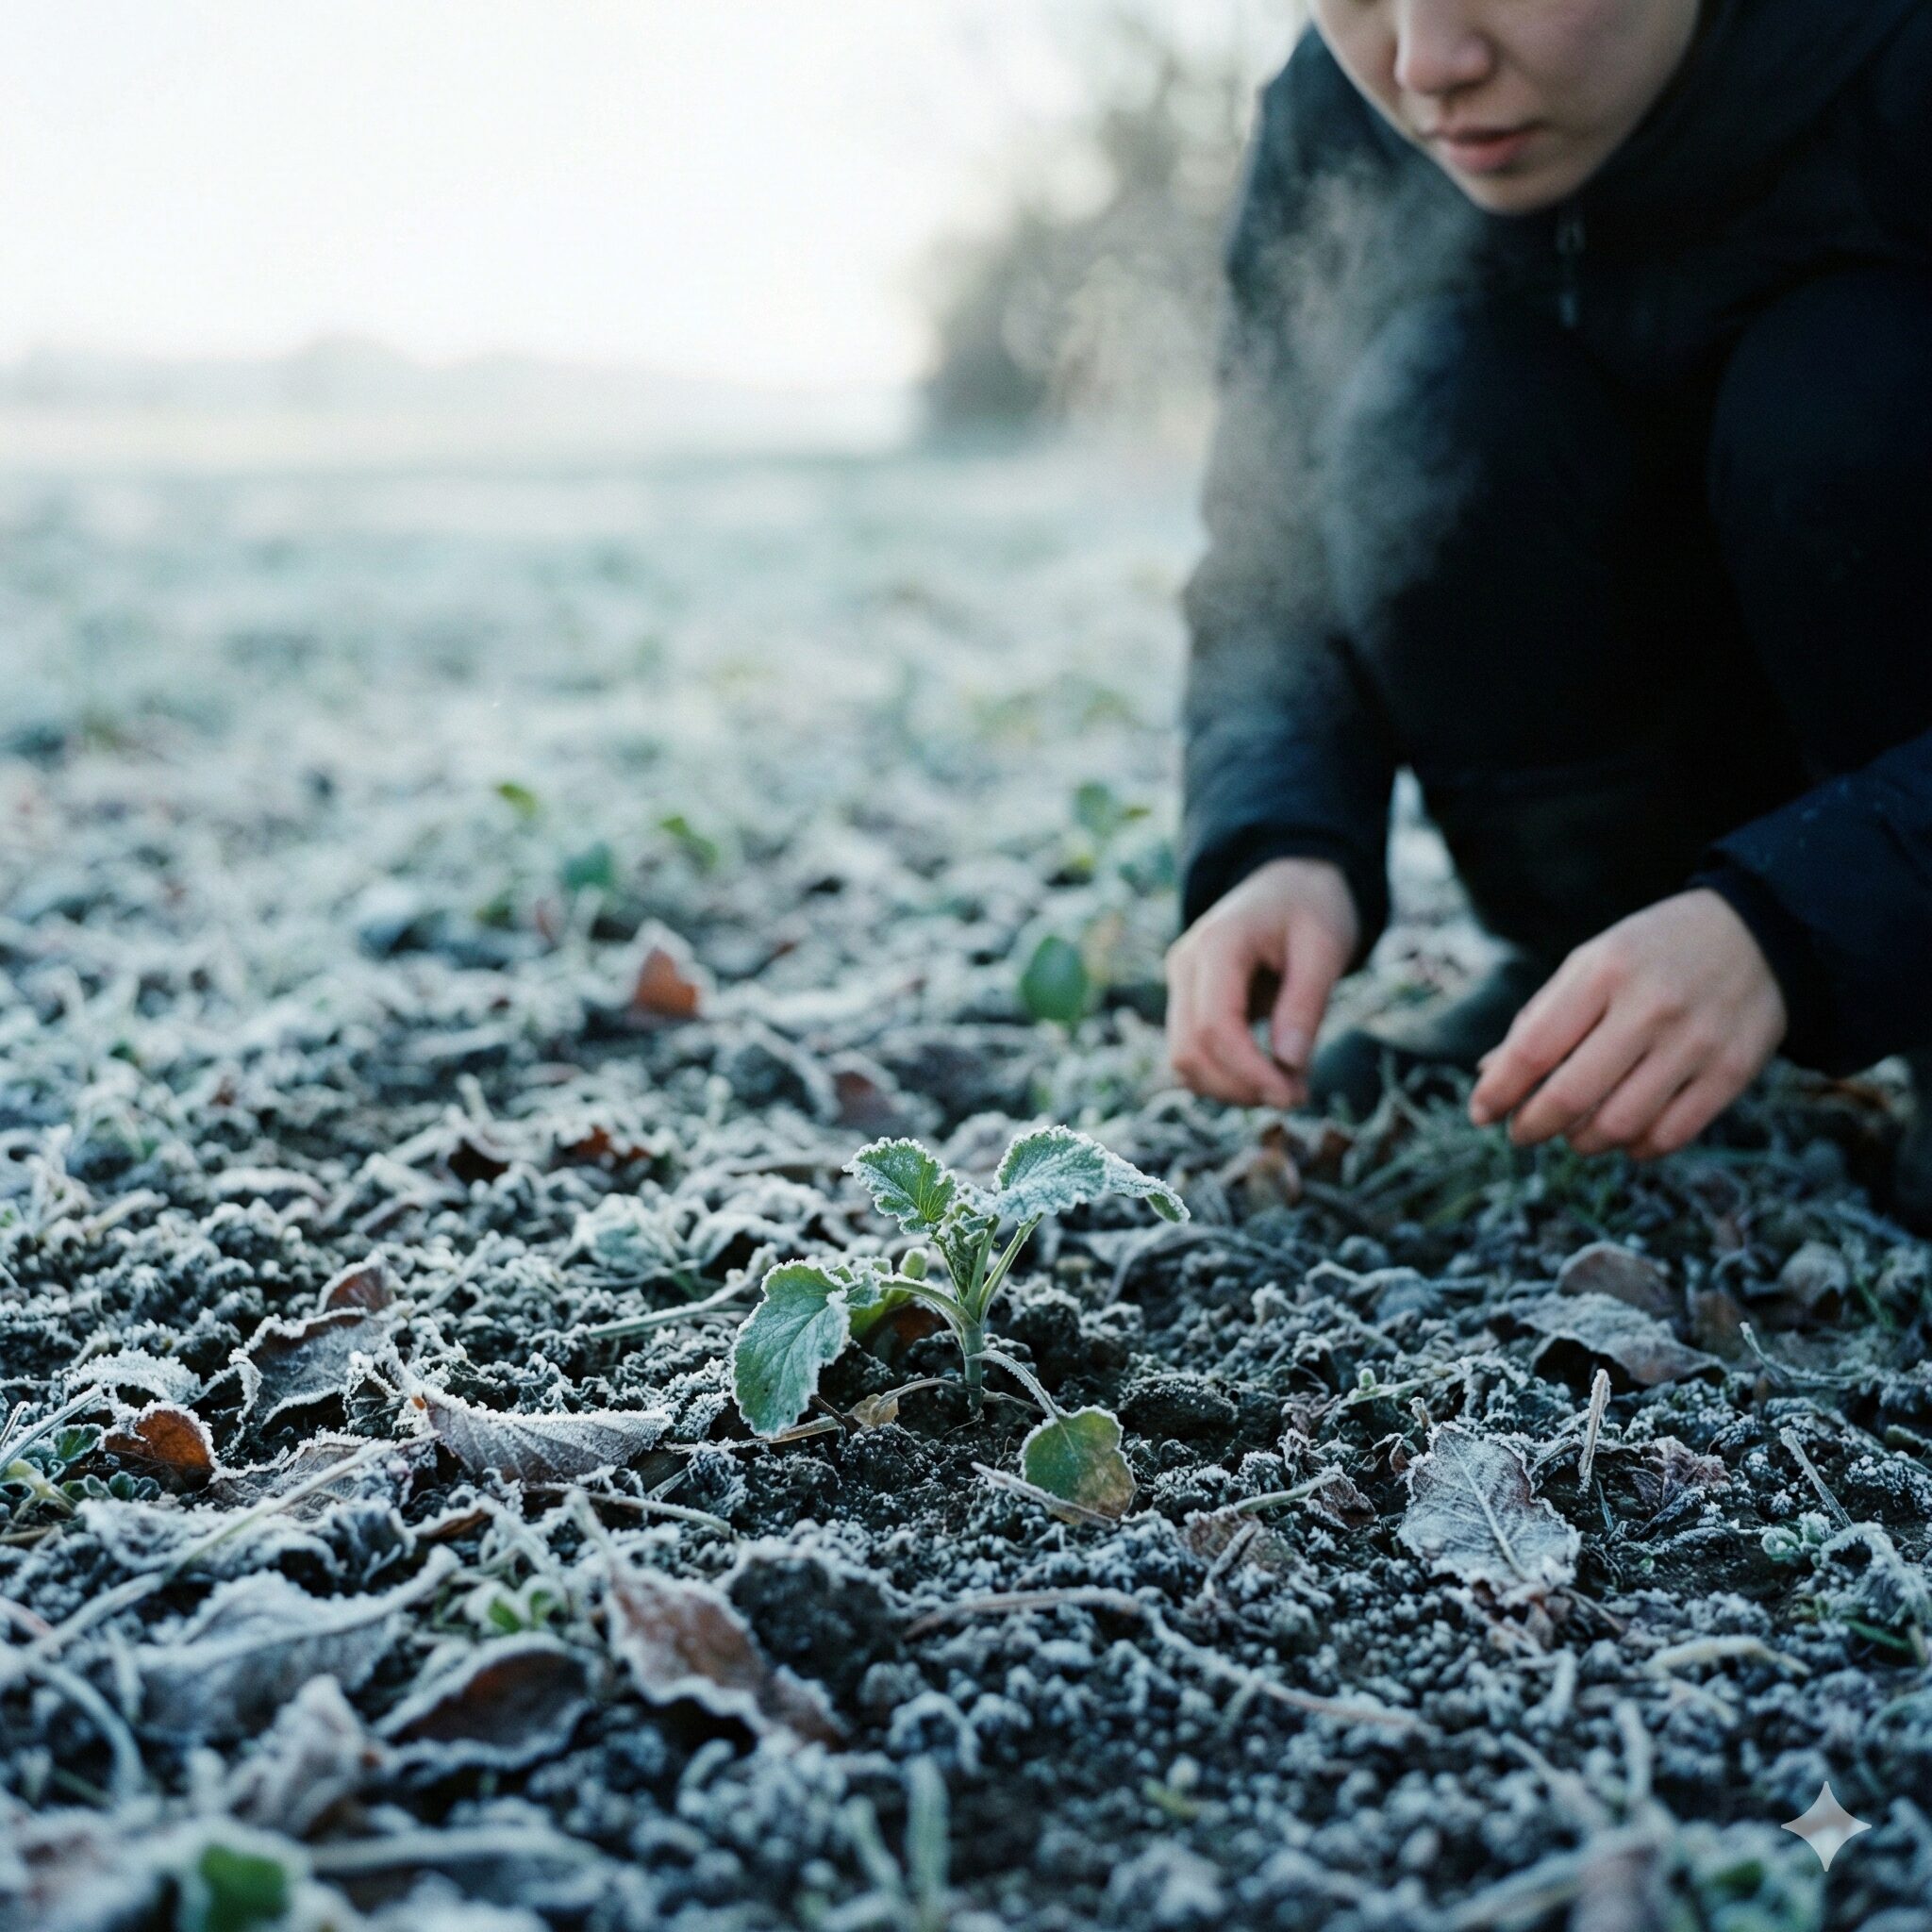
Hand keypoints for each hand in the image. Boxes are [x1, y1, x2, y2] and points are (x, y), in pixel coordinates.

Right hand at [1165, 857, 1358, 1107]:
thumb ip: (1305, 1004)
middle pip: (1189, 1051)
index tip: (1293, 1095)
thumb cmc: (1311, 907)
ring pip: (1183, 1060)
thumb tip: (1289, 1064)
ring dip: (1231, 1088)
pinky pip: (1193, 1053)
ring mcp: (1181, 982)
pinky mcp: (1188, 999)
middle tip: (1297, 1096)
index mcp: (1218, 943)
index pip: (1215, 1026)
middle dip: (1240, 1087)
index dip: (1249, 1071)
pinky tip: (1269, 1072)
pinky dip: (1226, 1075)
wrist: (1289, 879)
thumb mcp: (1326, 947)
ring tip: (1288, 1084)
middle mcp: (1185, 964)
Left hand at [1468, 889, 1786, 1158]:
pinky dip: (1636, 1149)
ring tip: (1572, 1133)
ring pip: (1620, 1126)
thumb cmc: (1653, 952)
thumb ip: (1541, 1017)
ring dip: (1582, 1142)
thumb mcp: (1592, 962)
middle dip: (1532, 1126)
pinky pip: (1671, 1135)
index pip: (1533, 1049)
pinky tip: (1623, 1137)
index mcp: (1604, 972)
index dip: (1498, 1091)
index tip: (1480, 1113)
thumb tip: (1488, 1073)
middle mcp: (1650, 1007)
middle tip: (1521, 1132)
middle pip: (1572, 1096)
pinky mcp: (1733, 1072)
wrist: (1761, 933)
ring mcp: (1695, 1043)